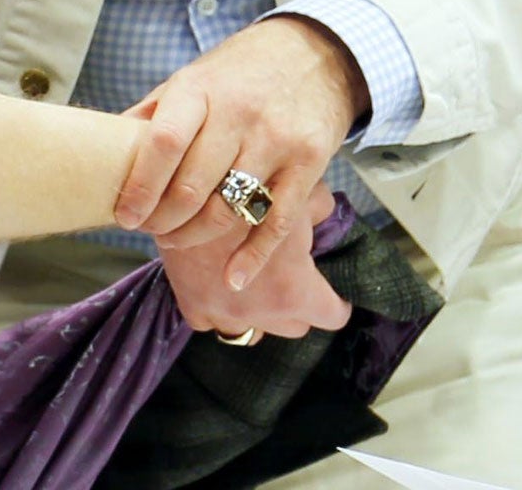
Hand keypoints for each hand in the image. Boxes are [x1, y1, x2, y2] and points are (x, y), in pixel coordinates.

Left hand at [114, 16, 369, 291]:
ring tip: (176, 240)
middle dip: (164, 220)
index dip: (140, 186)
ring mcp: (277, 139)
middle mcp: (239, 113)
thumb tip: (104, 149)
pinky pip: (276, 221)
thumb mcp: (192, 76)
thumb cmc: (239, 70)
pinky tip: (232, 277)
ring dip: (196, 237)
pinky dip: (253, 257)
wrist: (314, 52)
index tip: (125, 216)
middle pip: (194, 186)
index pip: (164, 143)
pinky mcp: (309, 163)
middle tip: (149, 230)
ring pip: (230, 208)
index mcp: (199, 88)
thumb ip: (153, 113)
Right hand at [158, 186, 351, 339]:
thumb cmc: (248, 190)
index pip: (332, 316)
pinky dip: (218, 308)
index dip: (335, 302)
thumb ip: (321, 209)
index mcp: (295, 291)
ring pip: (252, 332)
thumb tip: (325, 215)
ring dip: (258, 312)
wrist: (185, 189)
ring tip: (254, 284)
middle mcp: (262, 314)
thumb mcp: (298, 189)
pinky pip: (212, 322)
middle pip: (293, 326)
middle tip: (290, 276)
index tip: (332, 292)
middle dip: (296, 304)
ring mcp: (224, 315)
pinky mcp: (193, 306)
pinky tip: (217, 283)